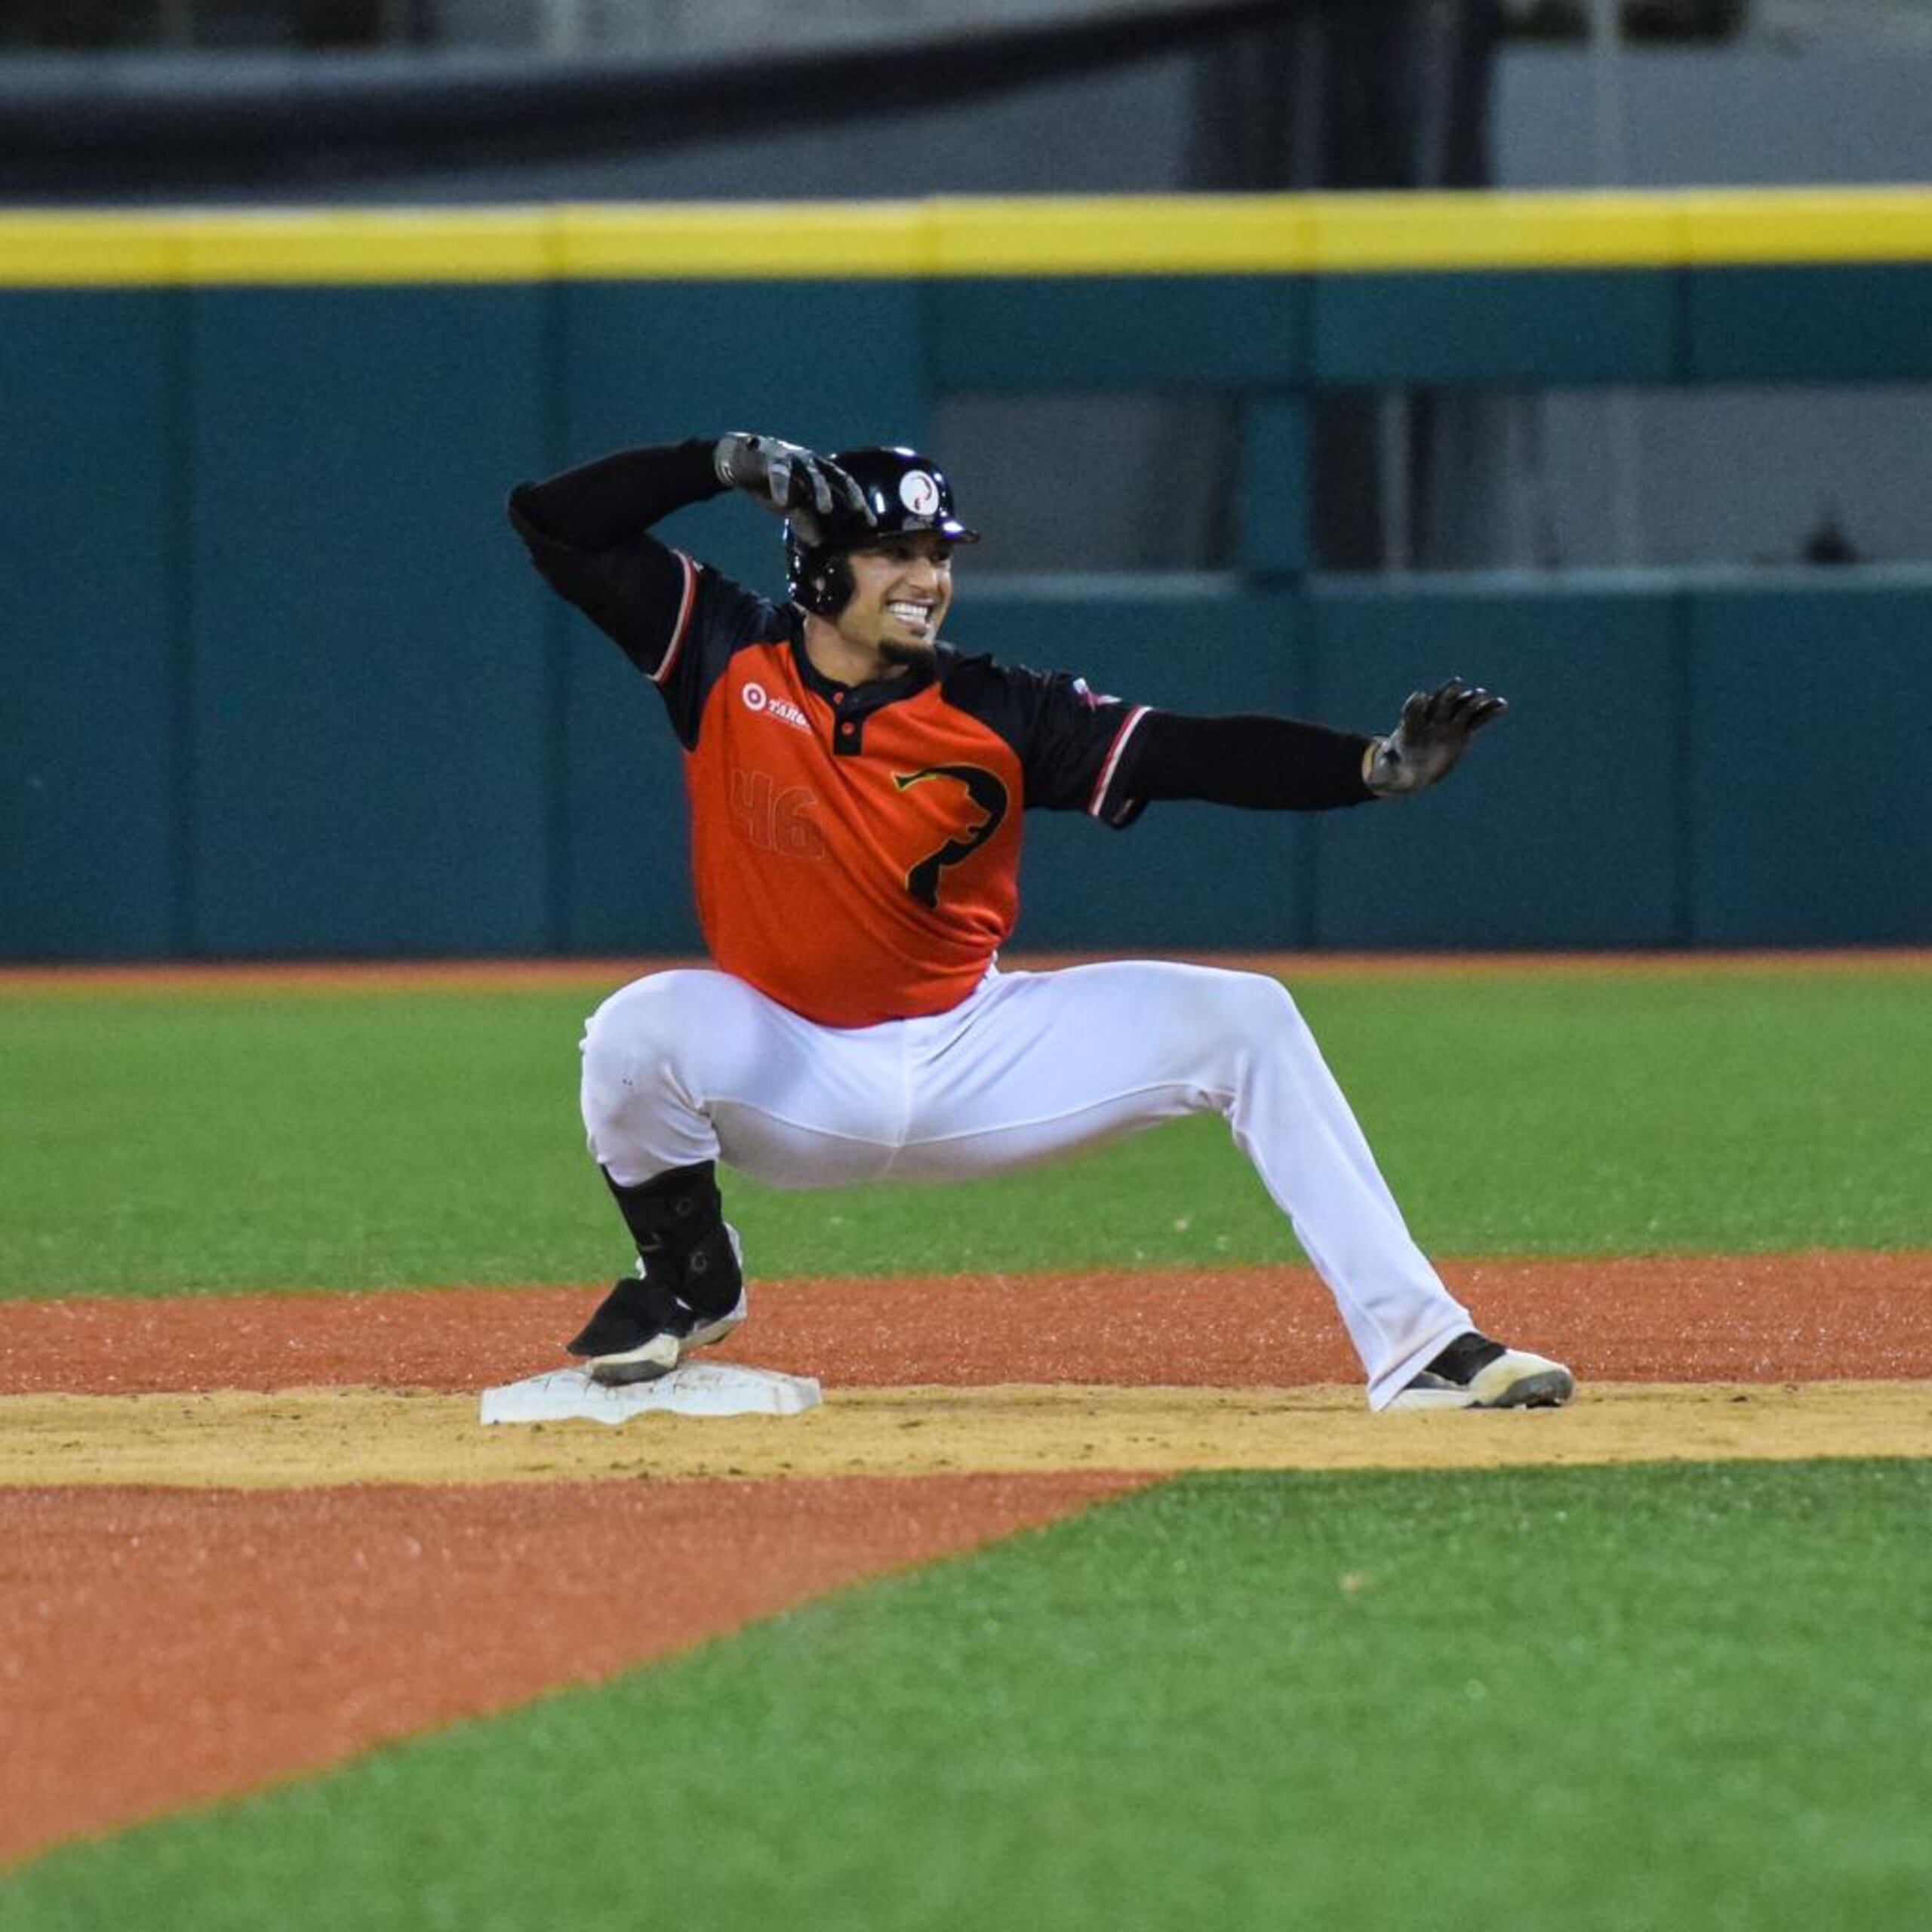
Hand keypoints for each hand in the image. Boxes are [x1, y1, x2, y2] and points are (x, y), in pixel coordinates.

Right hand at [713, 432, 868, 537]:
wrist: (740, 462)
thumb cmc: (771, 485)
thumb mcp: (790, 506)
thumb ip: (803, 521)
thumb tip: (818, 543)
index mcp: (820, 473)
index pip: (845, 487)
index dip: (858, 503)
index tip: (871, 523)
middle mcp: (811, 463)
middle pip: (836, 477)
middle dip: (848, 494)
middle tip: (859, 511)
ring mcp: (793, 457)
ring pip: (812, 473)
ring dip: (821, 490)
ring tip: (826, 509)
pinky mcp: (771, 455)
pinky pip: (779, 471)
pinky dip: (781, 485)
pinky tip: (782, 501)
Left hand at [1362, 678, 1507, 795]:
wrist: (1412, 770)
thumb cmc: (1396, 770)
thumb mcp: (1387, 775)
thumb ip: (1382, 774)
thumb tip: (1371, 781)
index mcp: (1409, 728)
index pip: (1411, 710)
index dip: (1414, 704)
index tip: (1420, 697)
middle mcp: (1429, 721)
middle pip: (1439, 704)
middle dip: (1448, 697)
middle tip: (1462, 693)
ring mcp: (1447, 723)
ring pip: (1461, 709)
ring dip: (1474, 702)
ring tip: (1489, 698)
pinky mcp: (1461, 730)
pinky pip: (1477, 720)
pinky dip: (1488, 713)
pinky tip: (1503, 706)